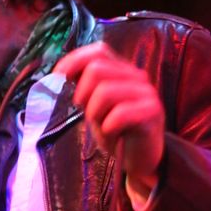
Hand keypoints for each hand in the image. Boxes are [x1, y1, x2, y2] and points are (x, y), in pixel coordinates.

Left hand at [55, 42, 164, 197]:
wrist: (139, 159)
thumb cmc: (115, 130)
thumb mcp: (92, 106)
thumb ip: (82, 88)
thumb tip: (57, 76)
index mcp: (121, 70)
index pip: (98, 51)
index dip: (74, 61)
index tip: (58, 79)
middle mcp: (136, 76)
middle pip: (96, 70)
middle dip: (82, 95)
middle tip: (88, 114)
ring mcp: (146, 93)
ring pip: (105, 92)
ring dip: (95, 115)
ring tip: (102, 127)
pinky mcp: (153, 112)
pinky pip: (120, 114)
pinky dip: (108, 129)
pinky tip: (113, 135)